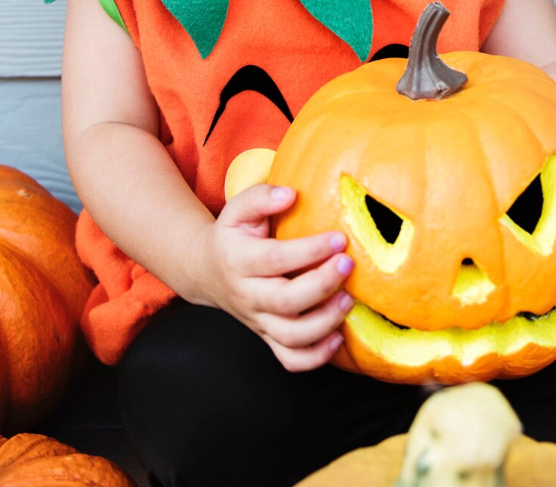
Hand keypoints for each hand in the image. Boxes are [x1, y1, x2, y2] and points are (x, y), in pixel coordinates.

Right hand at [187, 183, 354, 371]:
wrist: (207, 272)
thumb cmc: (233, 236)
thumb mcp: (237, 209)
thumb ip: (261, 197)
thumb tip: (290, 195)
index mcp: (239, 261)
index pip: (275, 259)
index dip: (309, 251)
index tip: (339, 237)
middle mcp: (248, 296)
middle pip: (285, 301)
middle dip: (321, 285)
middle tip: (348, 264)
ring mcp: (259, 321)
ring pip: (290, 337)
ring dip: (324, 322)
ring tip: (348, 300)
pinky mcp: (268, 338)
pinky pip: (291, 359)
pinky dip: (316, 356)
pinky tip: (339, 336)